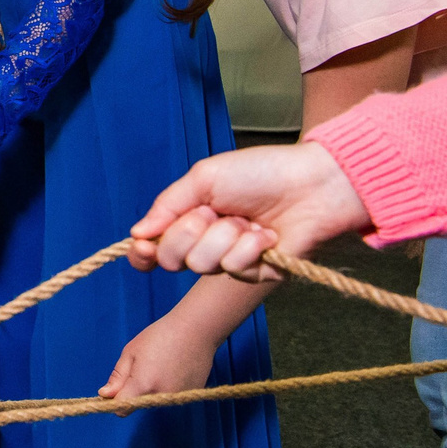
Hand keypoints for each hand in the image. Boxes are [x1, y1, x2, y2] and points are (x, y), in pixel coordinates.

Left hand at [98, 315, 218, 400]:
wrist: (195, 329)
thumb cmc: (159, 336)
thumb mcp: (131, 352)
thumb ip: (117, 377)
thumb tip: (105, 395)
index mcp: (142, 385)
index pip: (122, 409)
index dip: (115, 401)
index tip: (114, 391)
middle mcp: (161, 395)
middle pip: (138, 404)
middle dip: (134, 393)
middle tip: (142, 367)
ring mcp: (178, 396)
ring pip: (155, 400)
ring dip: (152, 389)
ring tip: (160, 365)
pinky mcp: (192, 393)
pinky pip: (171, 395)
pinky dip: (168, 386)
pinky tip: (173, 368)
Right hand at [129, 143, 370, 276]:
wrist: (309, 184)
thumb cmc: (260, 173)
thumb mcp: (204, 178)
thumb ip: (167, 205)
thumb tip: (136, 233)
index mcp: (189, 219)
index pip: (154, 248)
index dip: (143, 253)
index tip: (143, 245)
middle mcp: (205, 244)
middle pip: (171, 259)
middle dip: (188, 232)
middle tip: (212, 212)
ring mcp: (230, 261)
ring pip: (202, 264)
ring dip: (225, 236)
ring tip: (248, 220)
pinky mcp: (256, 274)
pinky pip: (235, 269)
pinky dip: (250, 247)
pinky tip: (266, 234)